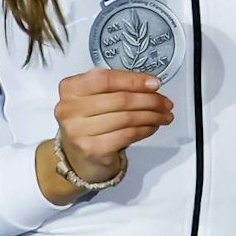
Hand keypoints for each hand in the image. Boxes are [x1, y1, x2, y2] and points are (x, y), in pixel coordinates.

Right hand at [35, 68, 172, 201]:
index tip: (154, 83)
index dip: (134, 80)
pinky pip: (127, 135)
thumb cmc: (90, 121)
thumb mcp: (97, 97)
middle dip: (150, 100)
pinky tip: (153, 127)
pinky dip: (145, 130)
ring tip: (164, 115)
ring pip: (127, 118)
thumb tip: (150, 85)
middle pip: (120, 99)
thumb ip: (118, 87)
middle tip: (166, 103)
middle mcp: (69, 109)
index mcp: (70, 88)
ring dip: (152, 116)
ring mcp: (78, 131)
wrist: (78, 157)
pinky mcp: (92, 149)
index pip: (106, 79)